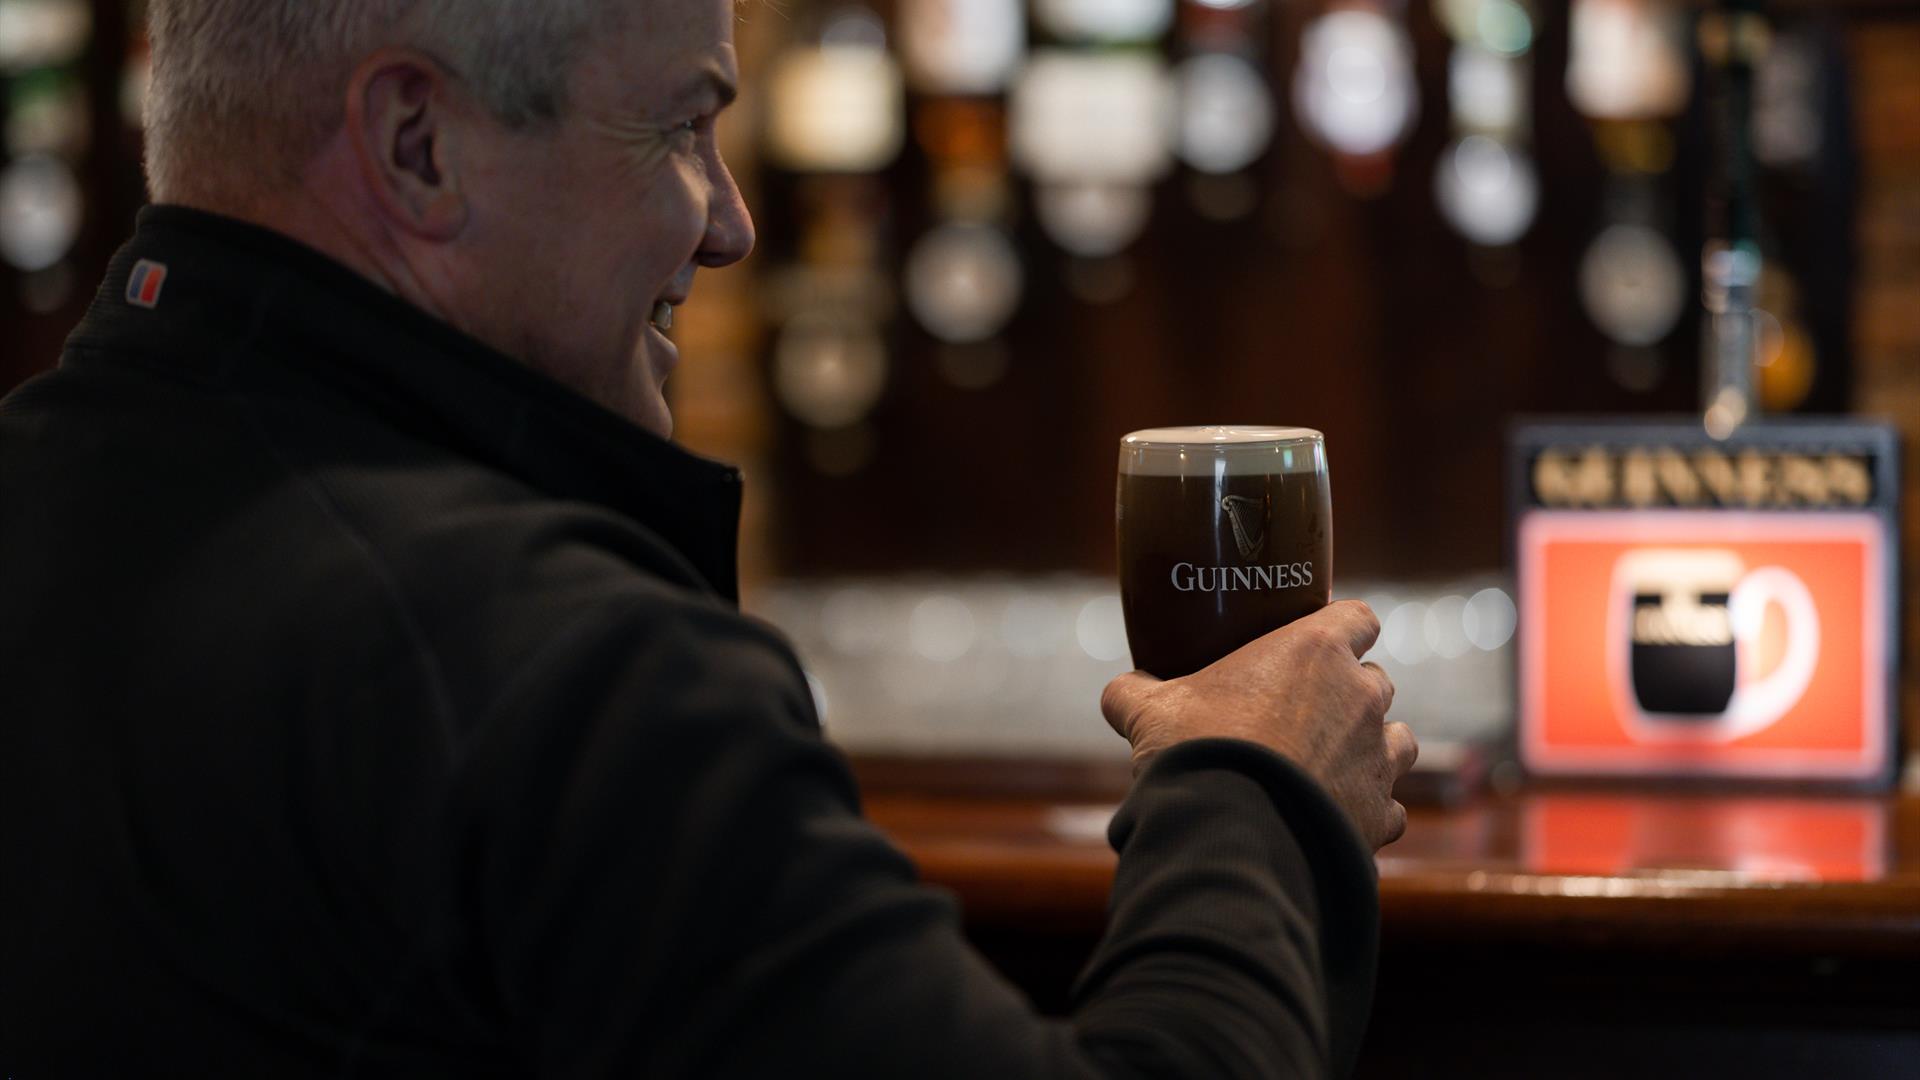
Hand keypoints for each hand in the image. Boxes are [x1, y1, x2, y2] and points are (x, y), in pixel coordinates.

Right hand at [1100, 600, 1416, 849]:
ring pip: (1399, 740)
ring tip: (1333, 764)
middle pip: (1376, 679)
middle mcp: (1361, 696)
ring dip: (1372, 747)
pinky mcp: (1380, 813)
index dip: (1344, 627)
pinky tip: (1337, 817)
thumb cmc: (1198, 752)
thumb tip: (1119, 693)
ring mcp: (1378, 756)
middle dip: (1350, 694)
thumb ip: (1135, 694)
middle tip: (1307, 712)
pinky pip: (1390, 807)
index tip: (1325, 641)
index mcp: (1315, 652)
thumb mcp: (1150, 712)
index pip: (1358, 616)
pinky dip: (1370, 810)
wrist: (1232, 833)